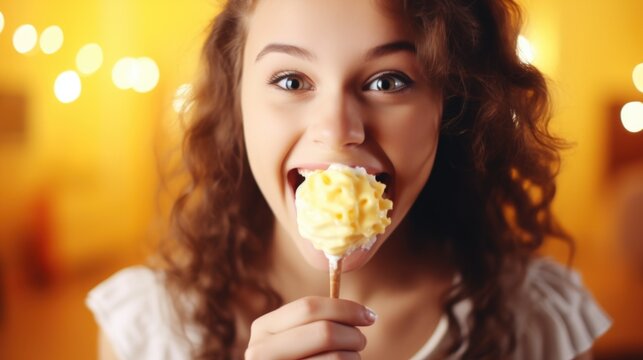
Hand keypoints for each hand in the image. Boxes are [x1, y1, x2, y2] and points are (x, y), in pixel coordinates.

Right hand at [245, 296, 376, 359]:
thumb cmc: (297, 358)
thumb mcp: (295, 338)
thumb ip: (316, 321)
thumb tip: (364, 313)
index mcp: (263, 328)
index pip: (308, 307)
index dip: (345, 308)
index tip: (369, 315)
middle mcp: (261, 352)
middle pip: (324, 332)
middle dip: (353, 334)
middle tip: (361, 342)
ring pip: (336, 358)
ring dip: (353, 357)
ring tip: (350, 359)